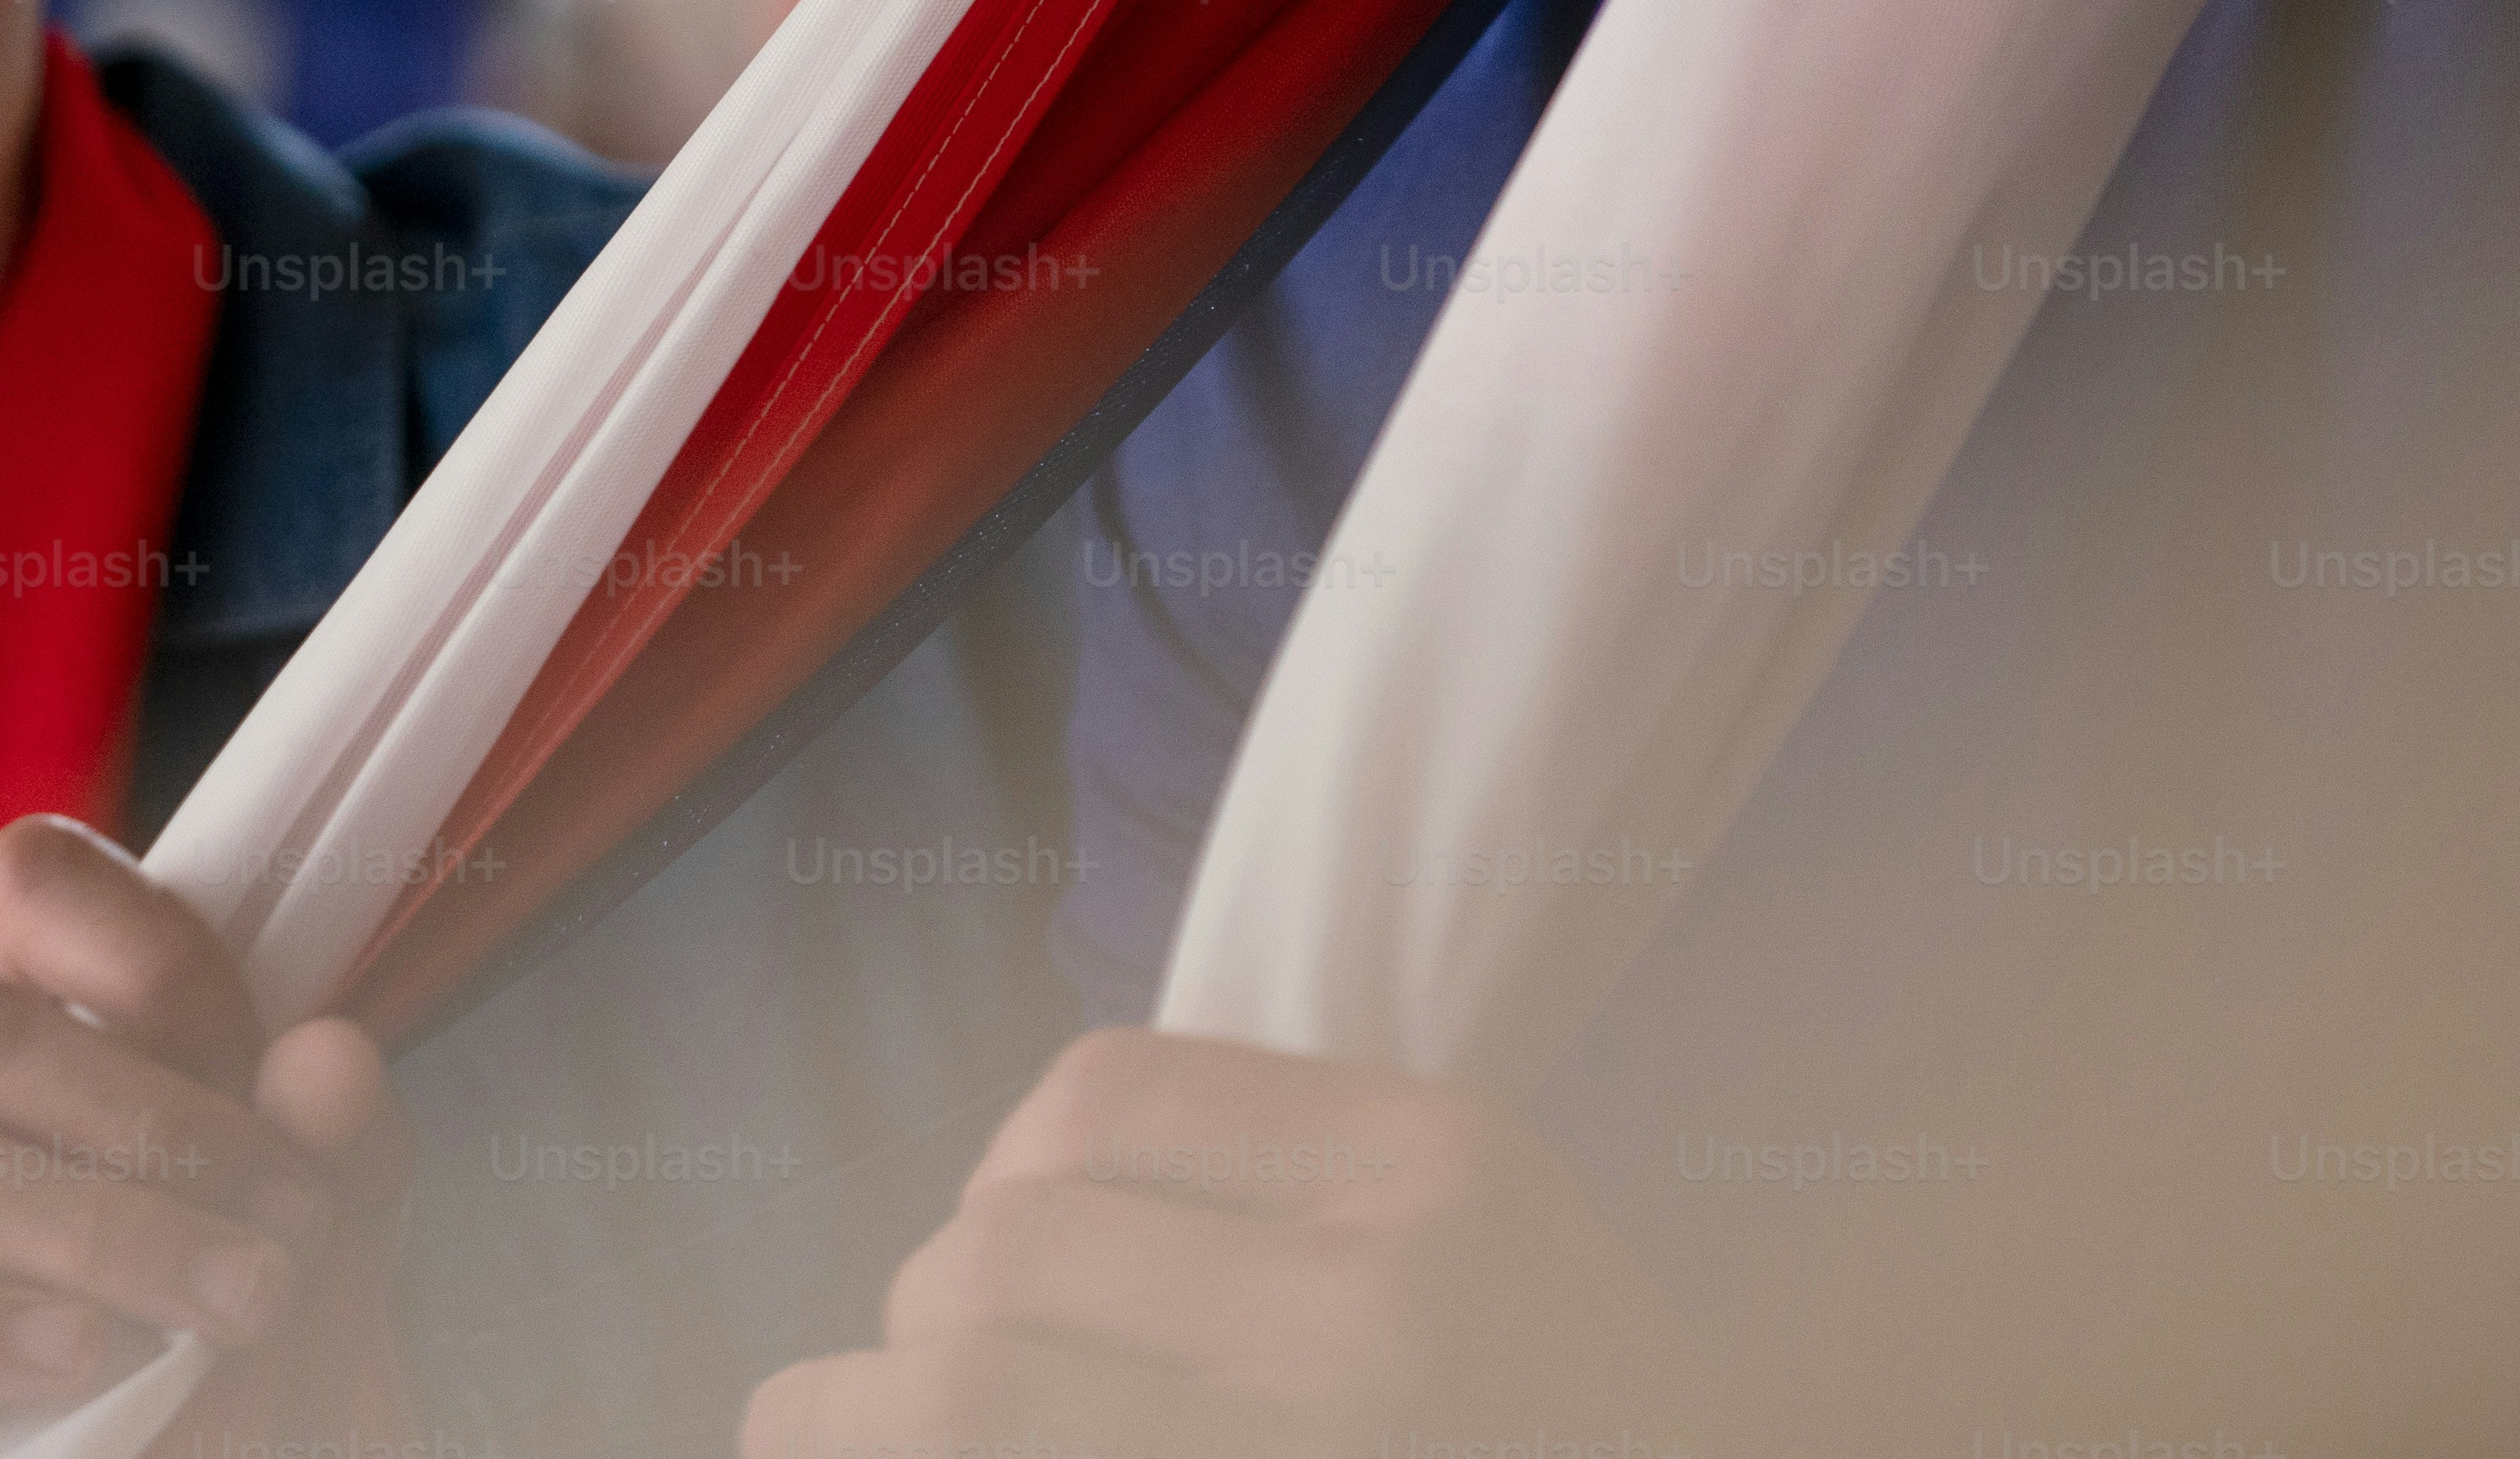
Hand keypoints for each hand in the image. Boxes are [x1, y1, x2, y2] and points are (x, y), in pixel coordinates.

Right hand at [0, 816, 415, 1458]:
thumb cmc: (197, 1344)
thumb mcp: (291, 1236)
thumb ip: (328, 1147)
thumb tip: (332, 1060)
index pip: (24, 885)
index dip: (160, 957)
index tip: (270, 1064)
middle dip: (155, 1126)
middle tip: (287, 1227)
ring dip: (93, 1233)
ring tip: (227, 1300)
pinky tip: (74, 1353)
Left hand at [743, 1026, 1718, 1458]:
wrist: (1703, 1449)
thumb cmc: (1563, 1393)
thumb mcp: (1493, 1242)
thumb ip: (1303, 1188)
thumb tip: (1008, 1201)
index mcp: (1441, 1175)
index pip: (1102, 1097)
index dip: (1006, 1165)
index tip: (999, 1237)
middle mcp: (1373, 1314)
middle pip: (999, 1252)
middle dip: (920, 1307)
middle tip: (903, 1370)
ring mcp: (1301, 1445)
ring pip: (955, 1392)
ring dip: (849, 1416)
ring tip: (816, 1422)